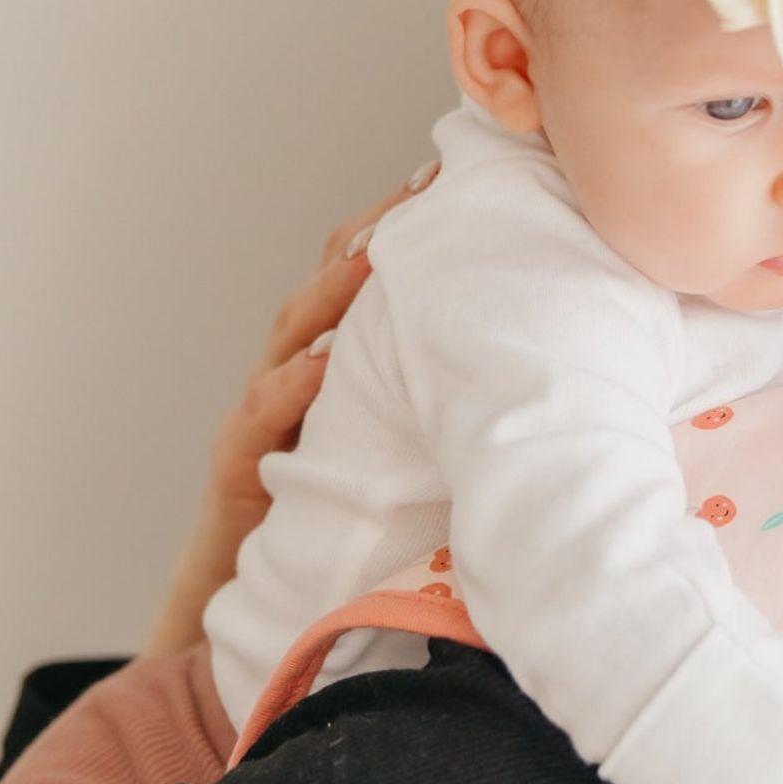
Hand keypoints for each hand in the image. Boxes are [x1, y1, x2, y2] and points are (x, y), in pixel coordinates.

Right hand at [145, 178, 425, 653]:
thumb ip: (452, 404)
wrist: (265, 603)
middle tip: (425, 192)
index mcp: (341, 358)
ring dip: (332, 293)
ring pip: (291, 331)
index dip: (408, 223)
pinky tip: (324, 363)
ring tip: (380, 260)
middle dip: (375, 233)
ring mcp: (264, 411)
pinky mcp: (240, 465)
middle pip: (331, 282)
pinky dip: (288, 385)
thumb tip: (542, 376)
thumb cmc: (356, 519)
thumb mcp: (412, 448)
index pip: (370, 273)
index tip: (458, 180)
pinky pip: (259, 416)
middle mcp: (298, 369)